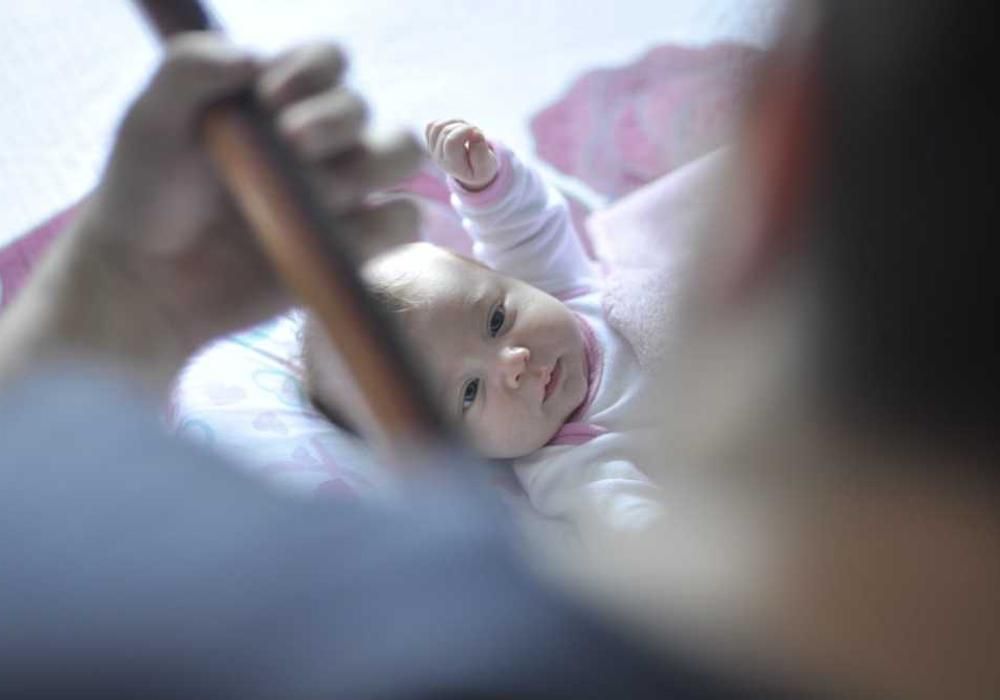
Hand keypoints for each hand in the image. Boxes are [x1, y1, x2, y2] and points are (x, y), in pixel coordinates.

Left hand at [0, 35, 422, 391]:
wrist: (148, 280)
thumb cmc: (147, 193)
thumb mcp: (150, 117)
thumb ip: (190, 68)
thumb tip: (254, 57)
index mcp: (279, 99)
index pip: (330, 61)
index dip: (313, 72)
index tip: (270, 99)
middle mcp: (320, 142)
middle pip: (369, 108)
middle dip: (337, 122)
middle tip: (291, 145)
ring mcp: (341, 195)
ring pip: (400, 157)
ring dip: (366, 167)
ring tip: (315, 195)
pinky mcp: (353, 248)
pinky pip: (400, 224)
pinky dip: (379, 224)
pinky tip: (332, 235)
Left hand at [425, 119, 498, 190]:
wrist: (472, 170)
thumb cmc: (481, 166)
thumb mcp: (487, 165)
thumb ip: (482, 152)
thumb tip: (474, 133)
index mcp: (452, 165)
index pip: (451, 142)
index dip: (465, 130)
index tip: (477, 131)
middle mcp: (439, 158)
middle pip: (445, 131)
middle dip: (463, 126)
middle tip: (474, 132)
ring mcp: (432, 150)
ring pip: (437, 126)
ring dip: (455, 122)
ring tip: (466, 130)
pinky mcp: (430, 141)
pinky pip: (432, 125)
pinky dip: (446, 123)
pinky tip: (457, 129)